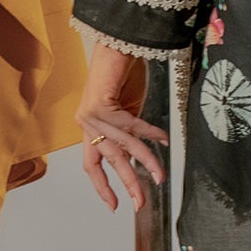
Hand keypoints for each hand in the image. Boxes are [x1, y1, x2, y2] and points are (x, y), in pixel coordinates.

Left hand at [77, 44, 169, 212]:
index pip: (91, 165)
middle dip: (128, 183)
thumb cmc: (118, 76)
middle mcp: (87, 123)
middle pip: (110, 161)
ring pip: (123, 146)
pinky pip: (132, 124)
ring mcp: (92, 114)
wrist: (113, 46)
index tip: (113, 205)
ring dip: (145, 163)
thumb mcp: (122, 111)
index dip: (102, 186)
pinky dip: (151, 132)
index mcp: (88, 128)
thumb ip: (126, 133)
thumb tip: (140, 158)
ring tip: (160, 177)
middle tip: (140, 202)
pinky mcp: (101, 104)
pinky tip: (164, 140)